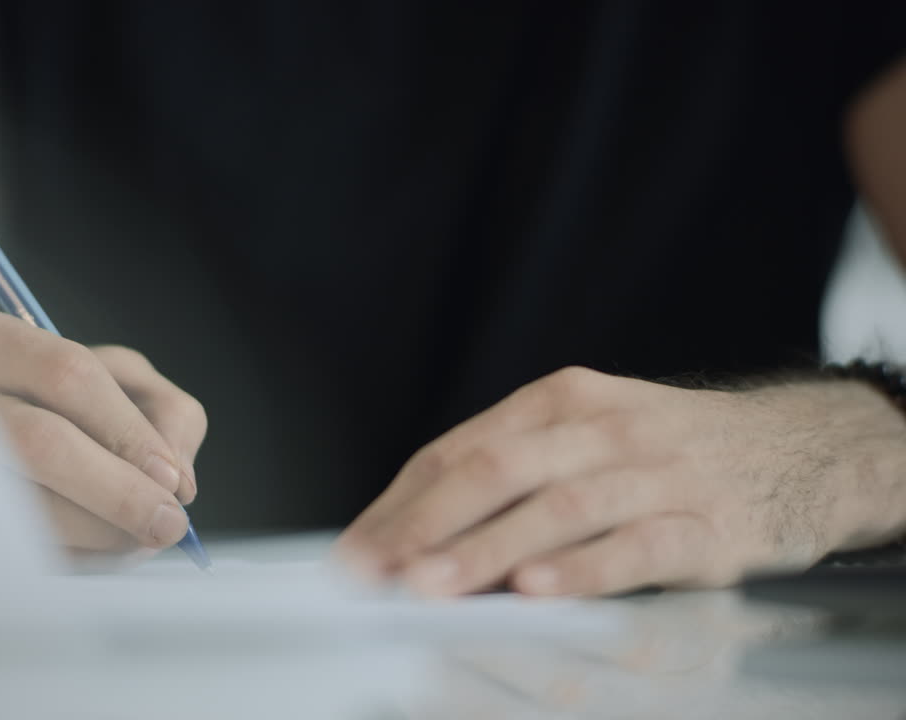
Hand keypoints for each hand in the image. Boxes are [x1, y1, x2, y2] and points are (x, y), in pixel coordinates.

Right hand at [0, 308, 205, 557]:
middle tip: (169, 525)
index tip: (173, 478)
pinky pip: (17, 552)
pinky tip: (97, 549)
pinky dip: (75, 559)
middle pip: (42, 443)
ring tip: (139, 539)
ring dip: (101, 535)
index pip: (67, 374)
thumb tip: (177, 482)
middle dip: (120, 493)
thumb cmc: (51, 399)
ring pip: (27, 508)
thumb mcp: (109, 375)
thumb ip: (160, 409)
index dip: (130, 432)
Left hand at [336, 367, 905, 596]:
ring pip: (558, 508)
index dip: (400, 504)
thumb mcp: (588, 435)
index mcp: (560, 401)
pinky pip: (635, 546)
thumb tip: (421, 536)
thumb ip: (515, 475)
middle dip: (424, 525)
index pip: (459, 451)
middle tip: (375, 571)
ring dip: (487, 549)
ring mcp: (656, 473)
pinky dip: (583, 568)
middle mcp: (602, 428)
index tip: (356, 550)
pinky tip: (538, 590)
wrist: (799, 447)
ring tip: (431, 584)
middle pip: (496, 471)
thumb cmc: (670, 449)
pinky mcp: (705, 525)